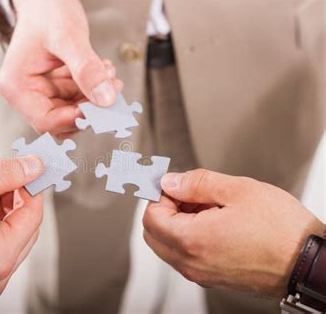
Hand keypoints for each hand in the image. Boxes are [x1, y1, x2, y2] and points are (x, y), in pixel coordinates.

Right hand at [0, 0, 121, 137]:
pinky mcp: (54, 87)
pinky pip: (77, 100)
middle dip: (89, 109)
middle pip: (60, 122)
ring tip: (108, 73)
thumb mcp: (69, 37)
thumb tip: (105, 100)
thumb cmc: (48, 11)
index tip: (103, 105)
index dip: (76, 119)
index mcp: (16, 87)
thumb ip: (86, 69)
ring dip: (95, 99)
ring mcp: (40, 92)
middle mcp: (24, 94)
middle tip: (112, 87)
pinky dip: (93, 90)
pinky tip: (103, 70)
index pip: (46, 121)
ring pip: (72, 113)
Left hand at [143, 169, 324, 296]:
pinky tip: (214, 222)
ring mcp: (201, 274)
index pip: (150, 217)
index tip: (173, 185)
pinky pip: (186, 256)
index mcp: (192, 240)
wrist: (309, 263)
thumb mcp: (237, 190)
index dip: (159, 196)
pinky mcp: (212, 277)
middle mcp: (192, 263)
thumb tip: (171, 182)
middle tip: (188, 194)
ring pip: (168, 246)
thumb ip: (196, 183)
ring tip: (206, 206)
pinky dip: (189, 236)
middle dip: (164, 209)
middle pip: (153, 234)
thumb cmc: (282, 230)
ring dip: (177, 223)